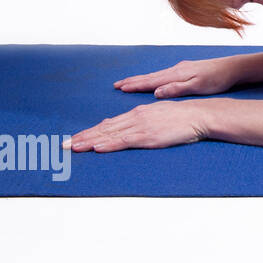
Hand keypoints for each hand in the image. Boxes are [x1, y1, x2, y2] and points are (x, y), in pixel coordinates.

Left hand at [65, 99, 207, 152]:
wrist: (198, 115)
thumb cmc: (181, 117)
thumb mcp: (157, 115)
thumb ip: (139, 120)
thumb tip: (124, 126)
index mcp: (137, 113)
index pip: (108, 124)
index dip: (89, 132)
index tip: (74, 138)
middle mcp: (135, 118)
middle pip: (103, 129)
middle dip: (82, 137)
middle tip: (63, 145)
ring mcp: (141, 127)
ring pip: (109, 135)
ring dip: (89, 141)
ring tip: (73, 147)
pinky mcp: (148, 136)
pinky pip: (124, 141)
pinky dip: (109, 144)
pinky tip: (97, 148)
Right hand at [113, 56, 238, 98]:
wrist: (233, 68)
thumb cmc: (217, 79)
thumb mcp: (198, 87)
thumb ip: (177, 89)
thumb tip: (156, 92)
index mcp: (177, 74)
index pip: (151, 81)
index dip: (135, 85)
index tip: (120, 88)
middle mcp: (176, 70)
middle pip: (150, 76)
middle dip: (133, 81)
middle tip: (117, 84)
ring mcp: (181, 69)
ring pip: (156, 75)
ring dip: (141, 79)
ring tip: (129, 82)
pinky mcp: (186, 70)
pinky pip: (164, 75)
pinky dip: (153, 78)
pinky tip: (152, 81)